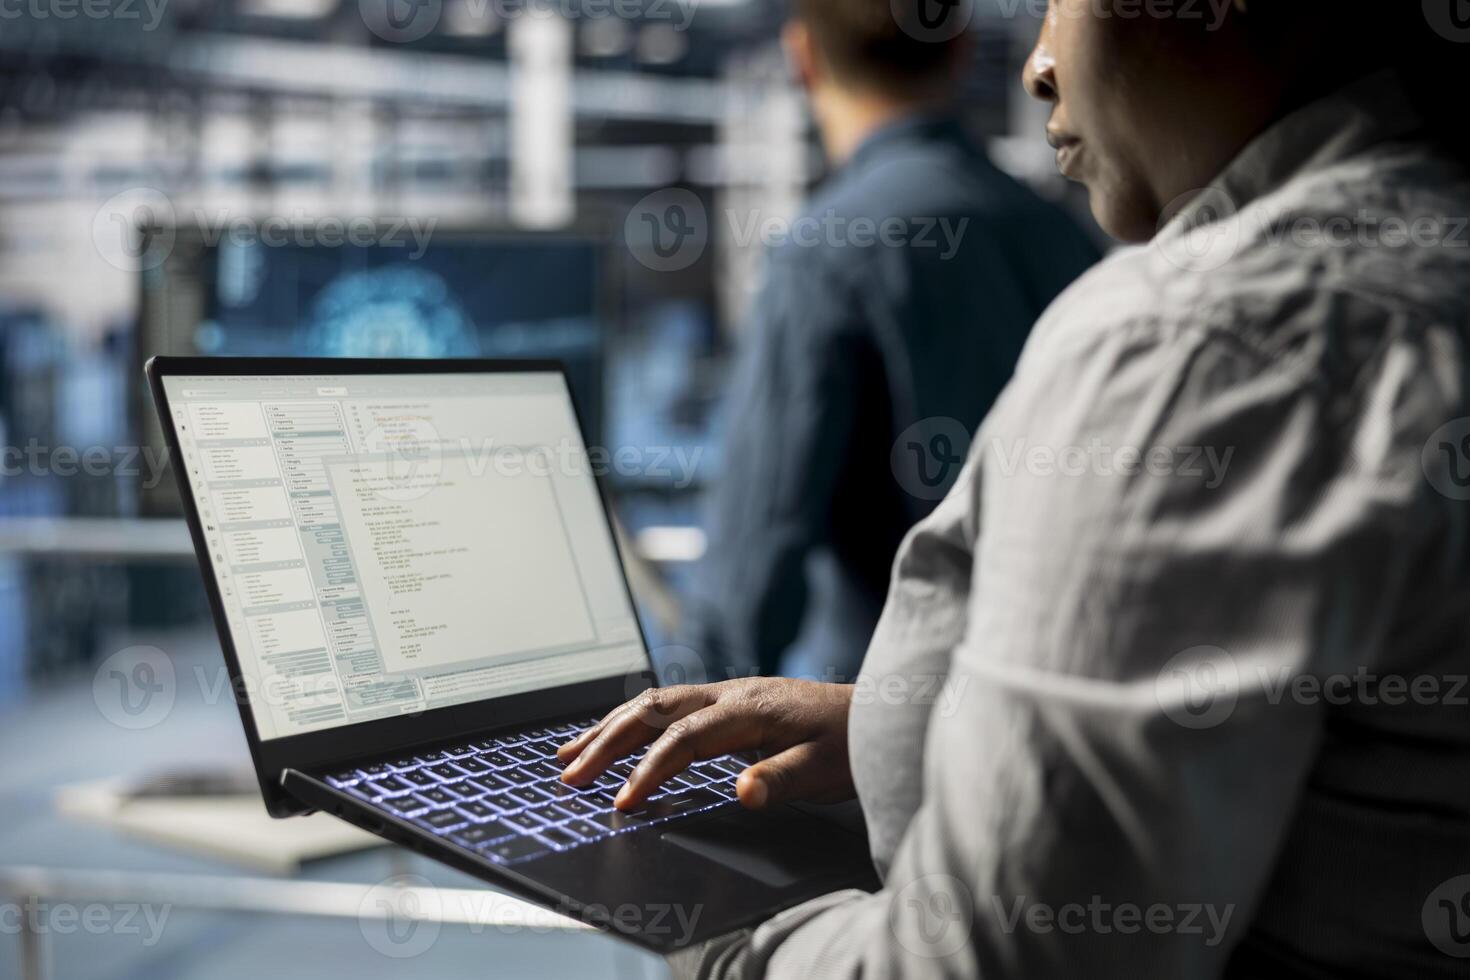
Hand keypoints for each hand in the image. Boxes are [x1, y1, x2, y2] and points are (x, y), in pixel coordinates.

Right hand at [556, 678, 854, 811]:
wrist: (878, 714)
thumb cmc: (852, 743)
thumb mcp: (825, 769)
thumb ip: (781, 780)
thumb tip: (742, 792)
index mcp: (749, 707)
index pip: (684, 739)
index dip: (649, 770)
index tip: (622, 803)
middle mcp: (730, 693)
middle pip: (654, 711)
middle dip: (606, 742)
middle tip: (570, 775)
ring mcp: (727, 693)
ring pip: (654, 703)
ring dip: (609, 727)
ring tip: (568, 754)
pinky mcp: (729, 701)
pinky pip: (668, 707)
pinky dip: (632, 722)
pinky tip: (615, 736)